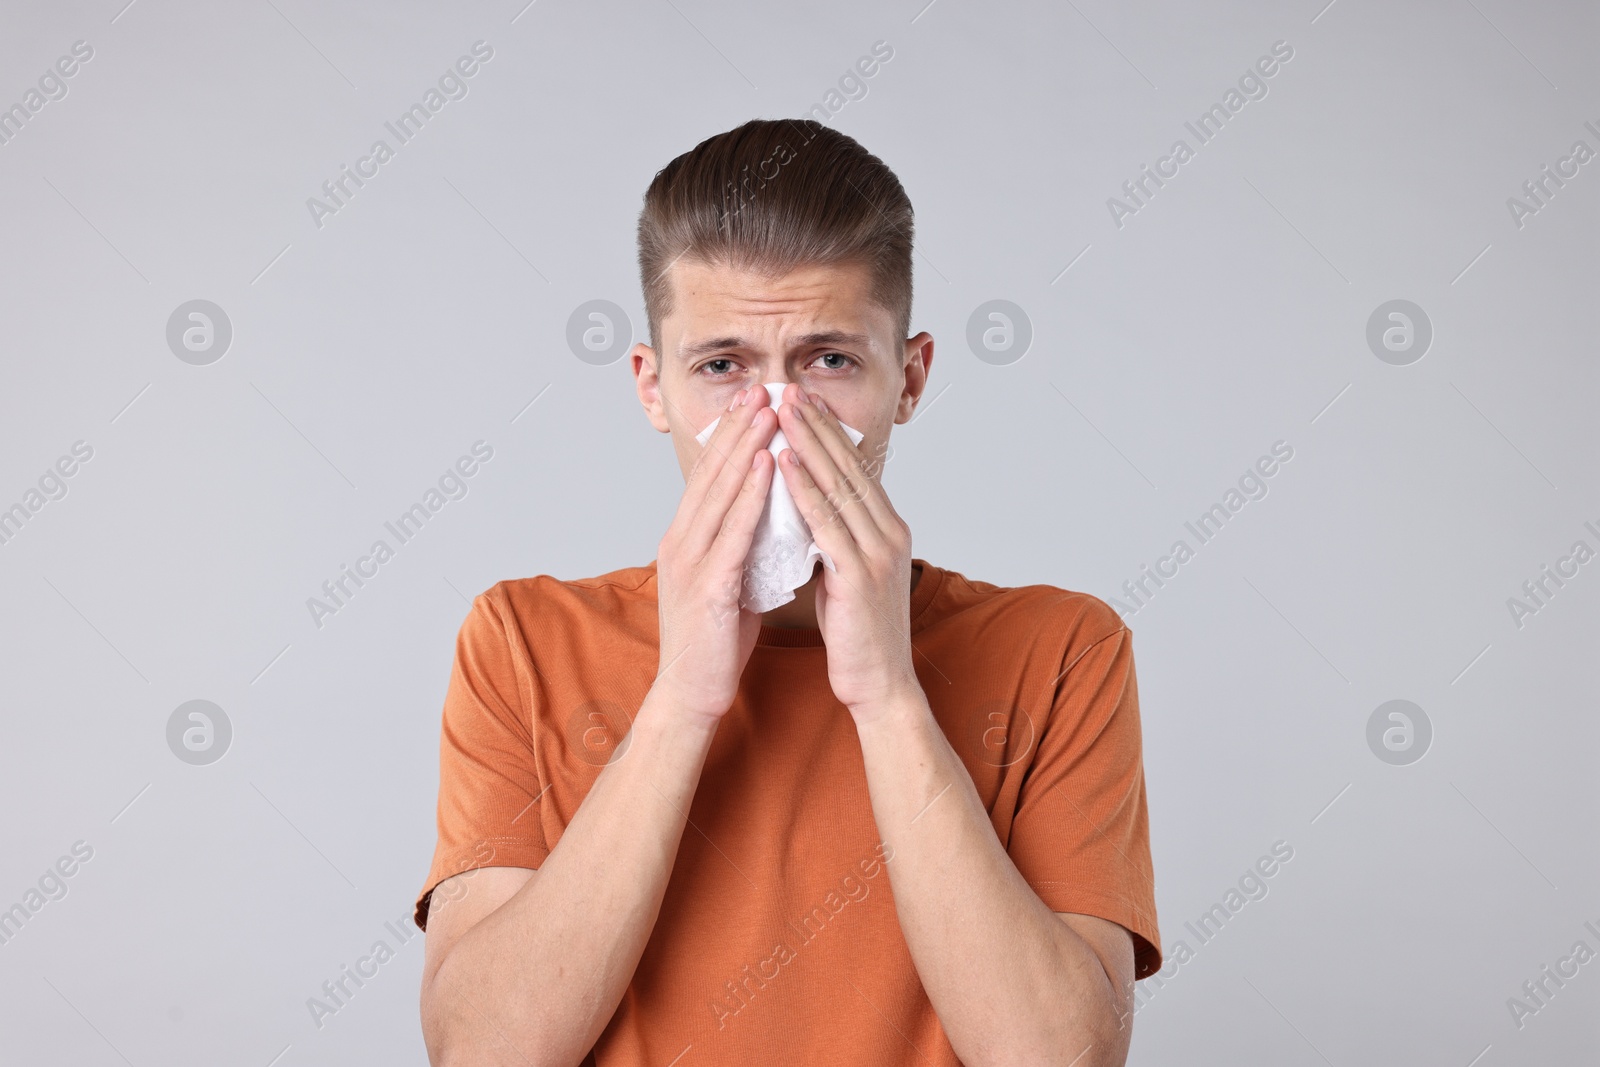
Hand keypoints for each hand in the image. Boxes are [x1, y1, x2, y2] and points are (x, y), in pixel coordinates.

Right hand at [653, 385, 777, 725]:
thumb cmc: (715, 641)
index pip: (711, 477)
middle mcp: (681, 542)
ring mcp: (691, 562)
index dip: (733, 436)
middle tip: (762, 387)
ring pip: (721, 492)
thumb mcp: (729, 579)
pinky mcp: (708, 586)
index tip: (755, 401)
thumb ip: (741, 545)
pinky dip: (749, 494)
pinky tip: (767, 467)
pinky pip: (733, 530)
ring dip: (746, 448)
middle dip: (739, 428)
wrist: (692, 694)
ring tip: (768, 410)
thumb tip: (770, 515)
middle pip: (712, 473)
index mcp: (686, 539)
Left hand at [773, 384, 921, 721]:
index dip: (826, 433)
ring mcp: (878, 551)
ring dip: (807, 444)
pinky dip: (803, 488)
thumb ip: (834, 539)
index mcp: (887, 529)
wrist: (880, 685)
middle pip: (849, 466)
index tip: (800, 401)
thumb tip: (807, 510)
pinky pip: (827, 522)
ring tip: (780, 410)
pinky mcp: (860, 574)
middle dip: (816, 425)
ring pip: (839, 485)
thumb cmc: (858, 633)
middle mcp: (889, 532)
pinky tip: (783, 463)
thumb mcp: (846, 573)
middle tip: (788, 387)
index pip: (854, 469)